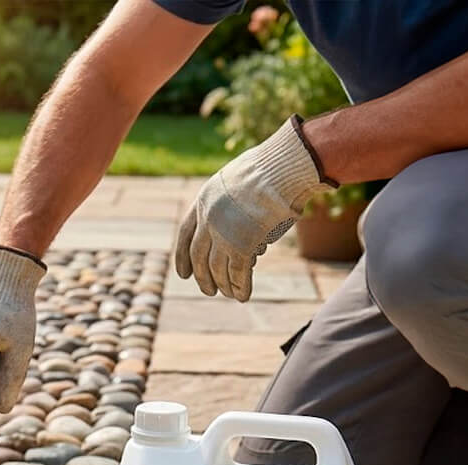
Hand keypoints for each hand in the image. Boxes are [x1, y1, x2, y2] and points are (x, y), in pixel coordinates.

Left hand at [175, 117, 333, 301]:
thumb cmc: (271, 169)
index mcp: (203, 199)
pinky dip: (241, 287)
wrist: (285, 165)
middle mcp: (208, 218)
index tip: (183, 275)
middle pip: (198, 256)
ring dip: (223, 285)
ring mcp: (223, 233)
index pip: (184, 234)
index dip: (182, 257)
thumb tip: (238, 229)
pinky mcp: (242, 245)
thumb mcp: (239, 181)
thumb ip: (230, 205)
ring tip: (229, 294)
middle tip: (208, 291)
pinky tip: (243, 296)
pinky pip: (238, 274)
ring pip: (216, 269)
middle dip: (202, 277)